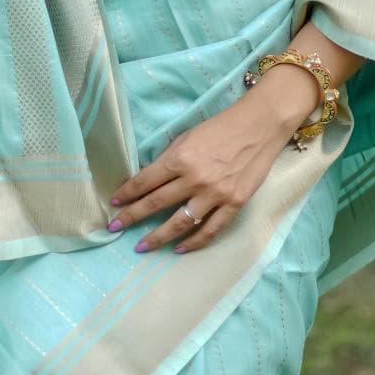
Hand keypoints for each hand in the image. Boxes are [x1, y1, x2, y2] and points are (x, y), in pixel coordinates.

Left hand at [105, 68, 321, 254]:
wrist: (260, 126)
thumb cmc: (221, 127)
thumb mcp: (187, 135)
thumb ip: (169, 158)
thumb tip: (148, 180)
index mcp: (180, 158)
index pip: (145, 181)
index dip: (127, 194)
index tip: (114, 204)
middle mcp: (194, 179)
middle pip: (156, 204)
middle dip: (132, 217)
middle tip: (115, 228)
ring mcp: (215, 194)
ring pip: (180, 223)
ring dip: (158, 237)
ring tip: (142, 247)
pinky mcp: (234, 203)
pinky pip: (210, 229)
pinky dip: (194, 242)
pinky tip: (179, 248)